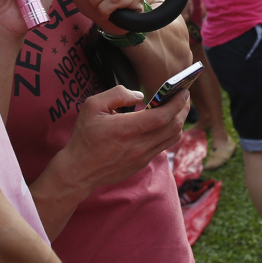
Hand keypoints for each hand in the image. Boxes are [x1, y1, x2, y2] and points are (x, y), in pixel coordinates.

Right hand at [53, 86, 189, 194]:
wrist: (78, 171)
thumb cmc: (84, 137)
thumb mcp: (92, 106)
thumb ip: (116, 94)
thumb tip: (140, 95)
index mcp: (127, 129)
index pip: (162, 116)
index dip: (176, 103)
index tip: (183, 91)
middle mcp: (138, 145)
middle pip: (173, 127)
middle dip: (183, 110)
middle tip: (184, 97)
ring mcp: (142, 157)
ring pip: (172, 139)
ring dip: (179, 122)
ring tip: (178, 109)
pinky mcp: (141, 164)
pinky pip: (162, 147)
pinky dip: (168, 133)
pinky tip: (163, 124)